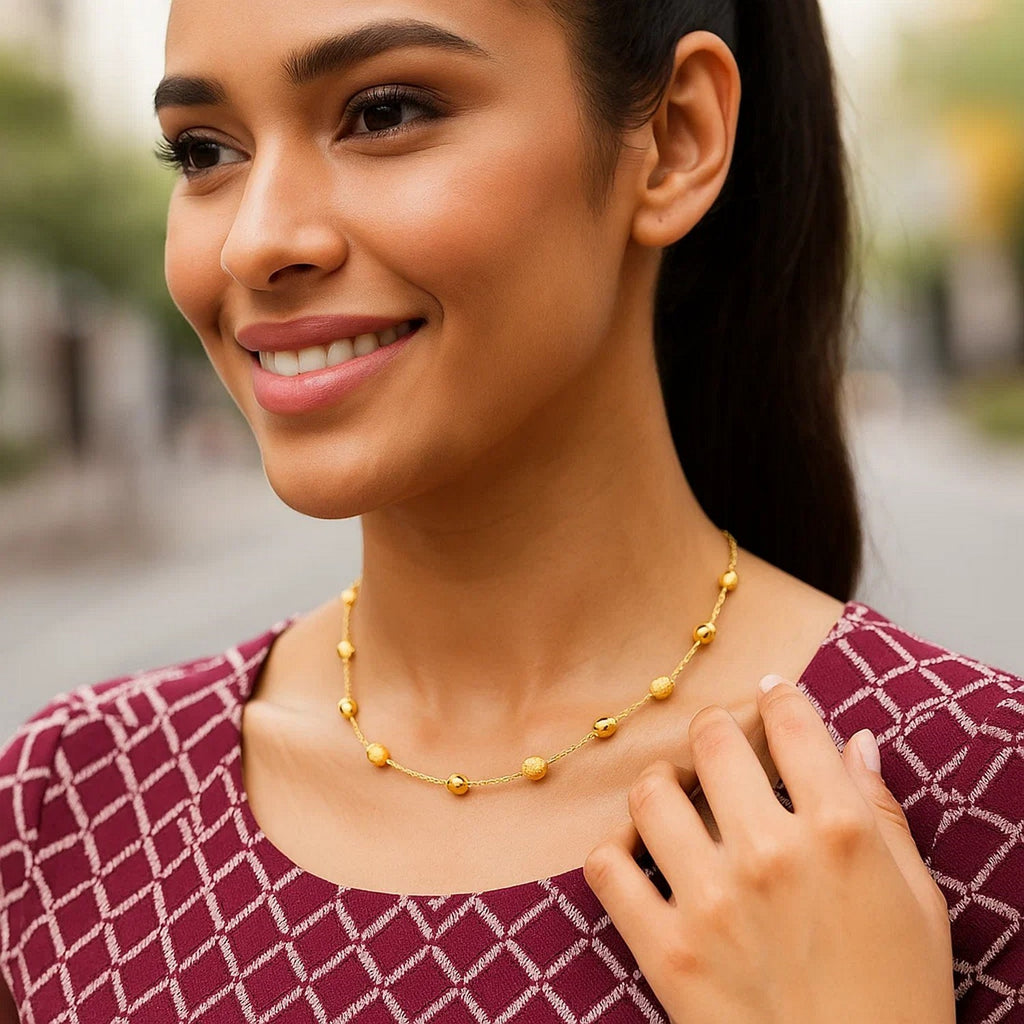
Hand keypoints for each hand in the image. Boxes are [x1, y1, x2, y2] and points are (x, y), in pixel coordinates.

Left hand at [584, 675, 955, 1023]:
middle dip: (715, 730)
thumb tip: (858, 741)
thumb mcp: (917, 902)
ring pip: (651, 794)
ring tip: (672, 793)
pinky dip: (613, 851)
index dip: (778, 697)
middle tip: (717, 743)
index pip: (793, 724)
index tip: (769, 694)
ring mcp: (711, 900)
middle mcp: (770, 853)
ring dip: (660, 783)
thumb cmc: (899, 997)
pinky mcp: (666, 950)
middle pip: (713, 741)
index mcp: (839, 832)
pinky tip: (635, 853)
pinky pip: (607, 869)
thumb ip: (883, 813)